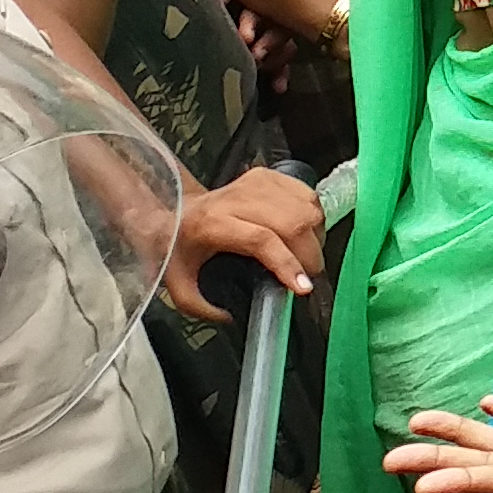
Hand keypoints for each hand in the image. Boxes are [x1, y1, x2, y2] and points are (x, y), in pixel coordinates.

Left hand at [165, 164, 323, 320]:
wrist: (177, 209)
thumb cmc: (181, 246)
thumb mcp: (179, 284)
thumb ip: (200, 307)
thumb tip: (230, 317)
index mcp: (212, 224)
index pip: (261, 240)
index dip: (287, 263)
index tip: (303, 287)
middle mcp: (236, 199)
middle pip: (291, 223)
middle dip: (309, 255)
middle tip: (308, 276)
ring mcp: (255, 183)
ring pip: (305, 208)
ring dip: (315, 237)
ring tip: (307, 256)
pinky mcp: (269, 175)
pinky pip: (307, 195)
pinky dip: (314, 218)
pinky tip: (305, 233)